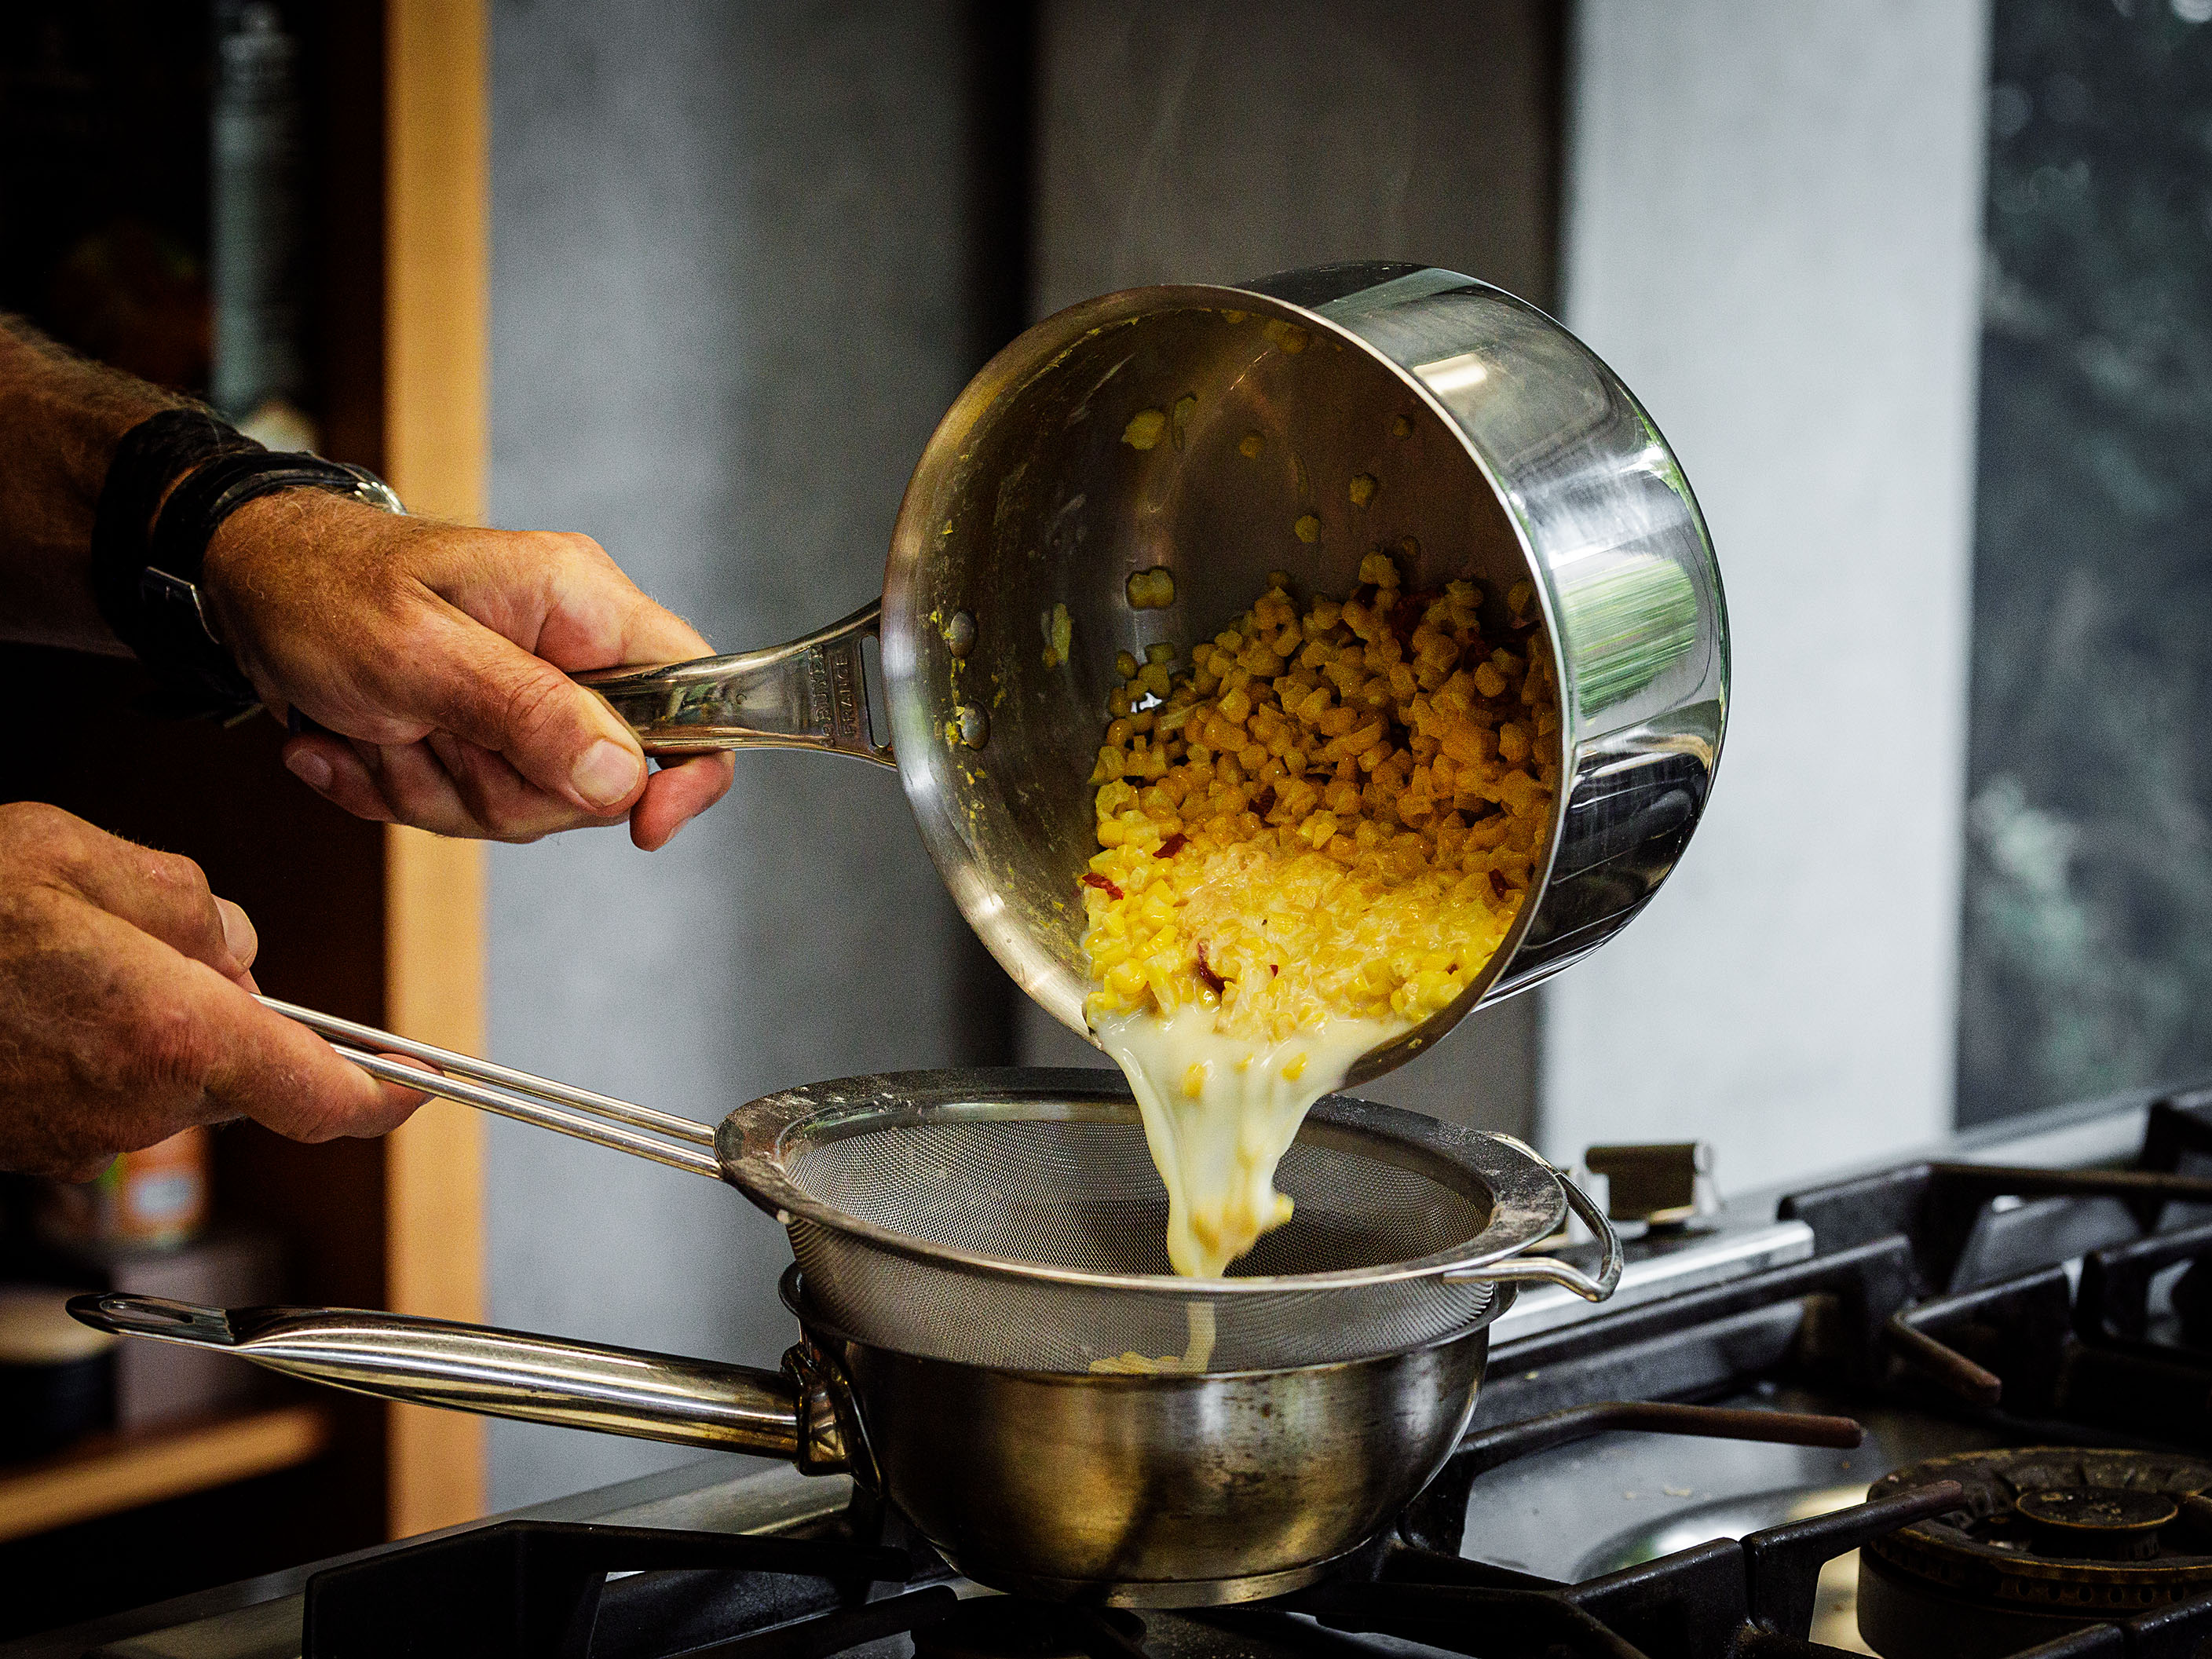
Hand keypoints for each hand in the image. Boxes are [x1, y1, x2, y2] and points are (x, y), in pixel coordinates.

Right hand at [0, 802, 424, 1177]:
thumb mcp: (81, 859)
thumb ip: (189, 904)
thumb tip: (234, 945)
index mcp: (174, 1032)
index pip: (321, 1094)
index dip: (383, 1096)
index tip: (419, 1086)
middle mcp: (137, 1103)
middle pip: (238, 1074)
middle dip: (226, 1017)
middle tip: (156, 949)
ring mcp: (81, 1138)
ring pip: (165, 1085)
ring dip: (151, 1035)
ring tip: (73, 970)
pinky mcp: (33, 1151)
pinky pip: (102, 1103)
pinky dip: (95, 1059)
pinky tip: (42, 1007)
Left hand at [201, 491, 734, 848]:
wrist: (236, 585)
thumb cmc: (319, 589)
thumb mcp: (416, 655)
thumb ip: (526, 713)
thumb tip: (623, 778)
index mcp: (581, 605)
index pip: (699, 692)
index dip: (690, 770)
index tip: (645, 825)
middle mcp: (571, 651)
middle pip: (601, 777)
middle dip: (500, 784)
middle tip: (424, 734)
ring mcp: (528, 696)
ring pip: (531, 804)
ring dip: (436, 787)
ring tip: (375, 728)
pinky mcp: (485, 732)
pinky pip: (471, 805)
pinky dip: (397, 789)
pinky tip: (346, 740)